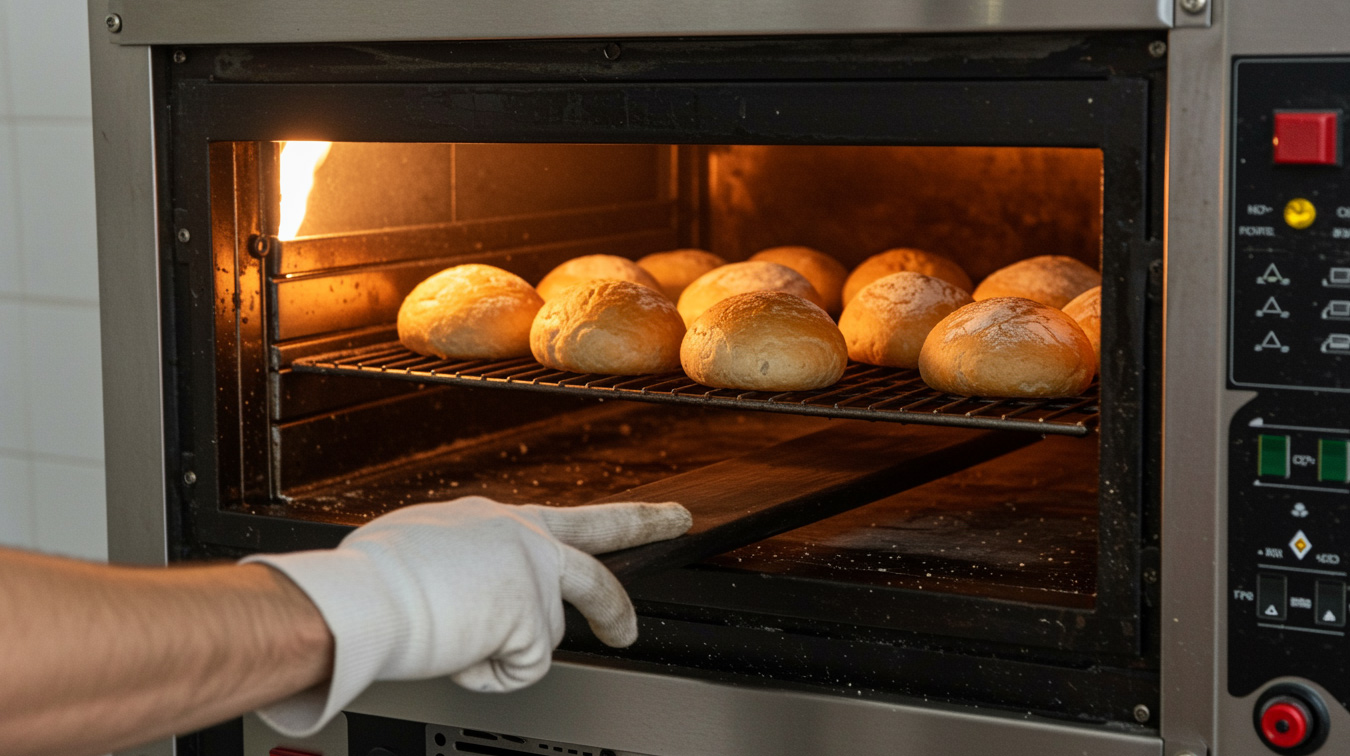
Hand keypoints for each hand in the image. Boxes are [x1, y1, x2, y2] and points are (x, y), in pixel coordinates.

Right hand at [243, 496, 690, 736]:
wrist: (359, 598)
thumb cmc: (372, 581)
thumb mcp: (422, 550)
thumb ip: (464, 565)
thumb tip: (470, 600)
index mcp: (488, 520)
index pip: (553, 521)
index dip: (585, 529)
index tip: (610, 523)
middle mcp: (519, 534)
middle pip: (600, 533)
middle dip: (646, 523)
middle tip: (677, 522)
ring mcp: (533, 570)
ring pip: (547, 634)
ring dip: (504, 652)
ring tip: (452, 639)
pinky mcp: (535, 612)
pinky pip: (525, 668)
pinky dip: (490, 676)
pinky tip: (458, 652)